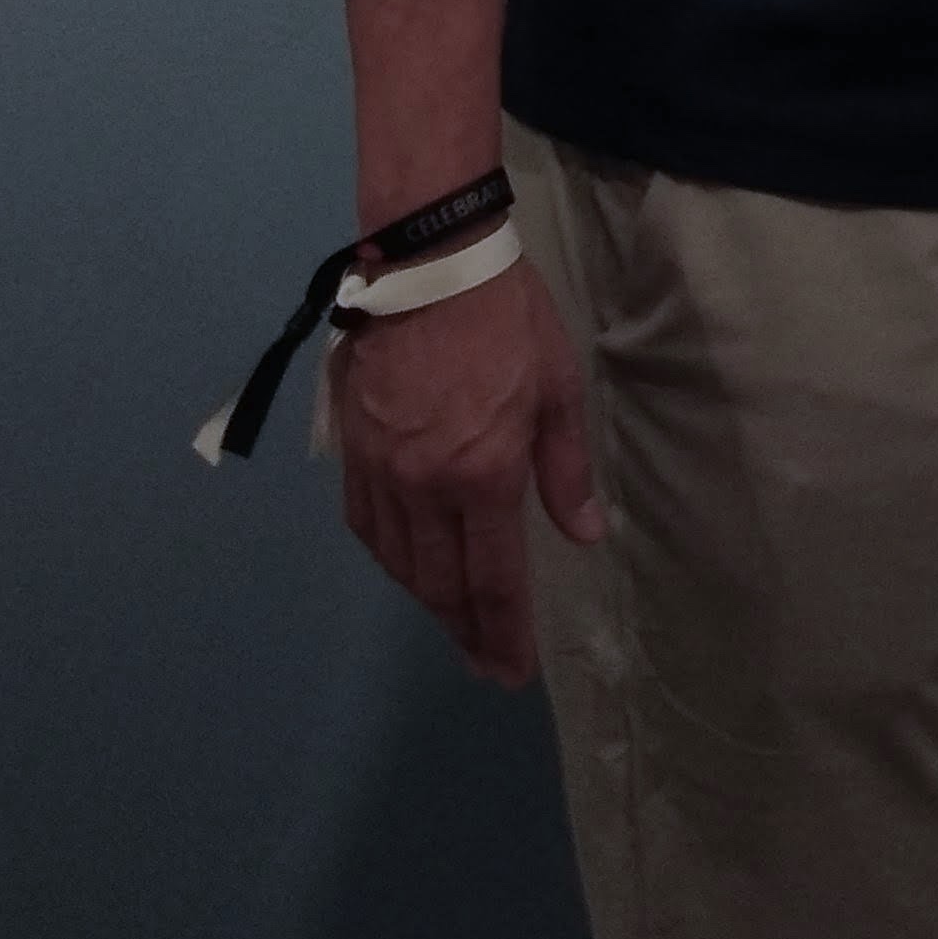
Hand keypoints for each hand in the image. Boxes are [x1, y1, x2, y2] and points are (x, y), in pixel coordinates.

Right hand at [330, 259, 604, 685]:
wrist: (428, 266)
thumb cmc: (507, 321)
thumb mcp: (558, 389)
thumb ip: (566, 470)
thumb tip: (585, 535)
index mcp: (483, 476)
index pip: (492, 581)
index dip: (503, 635)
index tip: (512, 673)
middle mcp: (425, 488)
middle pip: (441, 584)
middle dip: (465, 633)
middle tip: (485, 665)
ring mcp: (382, 472)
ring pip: (399, 564)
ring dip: (428, 601)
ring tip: (454, 623)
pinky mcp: (352, 452)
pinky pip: (366, 527)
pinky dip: (390, 560)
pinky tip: (407, 567)